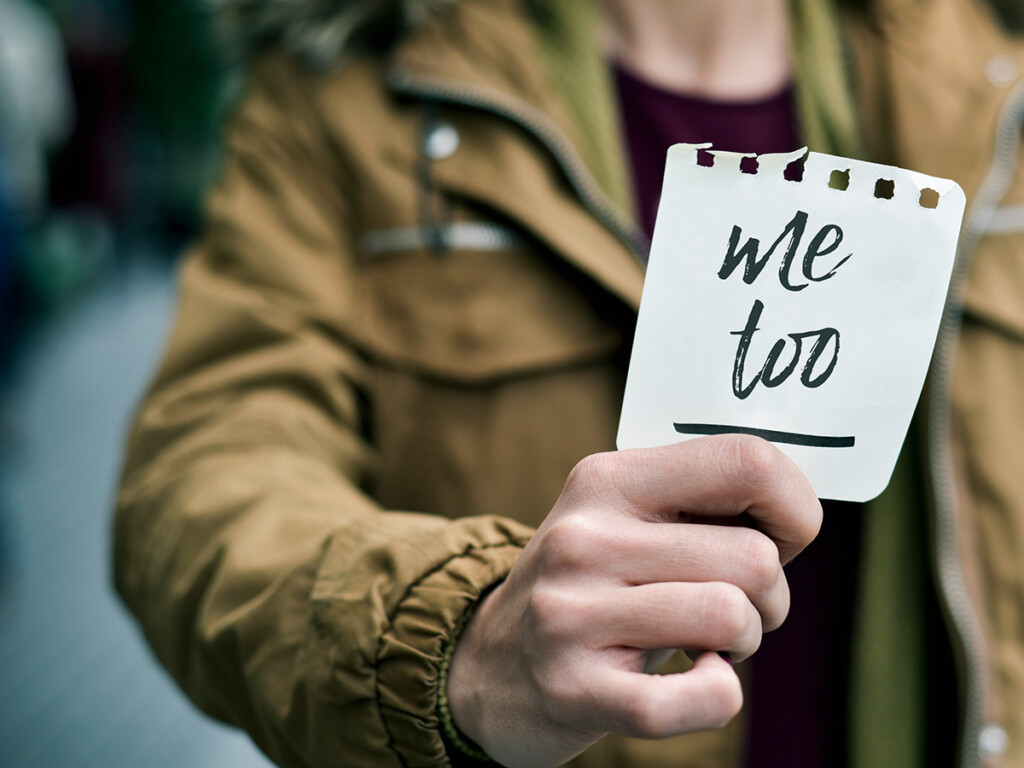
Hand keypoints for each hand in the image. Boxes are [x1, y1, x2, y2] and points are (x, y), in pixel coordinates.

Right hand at [446, 435, 821, 767]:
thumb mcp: (624, 518)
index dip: (795, 506)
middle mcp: (583, 538)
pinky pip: (705, 695)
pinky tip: (691, 680)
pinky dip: (719, 695)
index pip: (745, 461)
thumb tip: (800, 510)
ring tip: (706, 642)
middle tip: (732, 607)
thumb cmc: (592, 586)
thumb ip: (701, 501)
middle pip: (754, 556)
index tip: (782, 538)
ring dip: (743, 641)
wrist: (491, 666)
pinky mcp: (577, 689)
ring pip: (732, 615)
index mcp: (606, 479)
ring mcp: (573, 613)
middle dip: (770, 595)